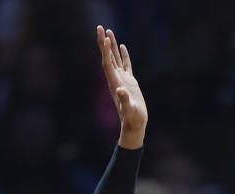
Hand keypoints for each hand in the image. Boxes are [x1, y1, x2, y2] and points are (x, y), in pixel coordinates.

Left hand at [96, 25, 146, 144]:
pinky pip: (126, 65)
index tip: (104, 37)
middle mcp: (116, 79)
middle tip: (100, 27)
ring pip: (116, 58)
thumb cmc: (132, 118)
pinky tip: (123, 47)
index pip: (107, 62)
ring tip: (109, 31)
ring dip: (112, 45)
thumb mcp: (129, 109)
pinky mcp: (130, 82)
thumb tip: (120, 90)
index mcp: (114, 82)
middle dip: (104, 42)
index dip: (105, 50)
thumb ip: (124, 100)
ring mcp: (123, 80)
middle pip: (108, 57)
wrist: (134, 125)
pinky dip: (124, 55)